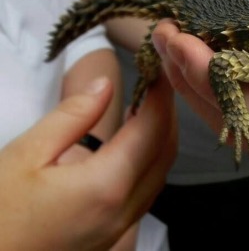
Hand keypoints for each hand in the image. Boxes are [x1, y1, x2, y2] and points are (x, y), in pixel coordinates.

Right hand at [0, 75, 176, 250]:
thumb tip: (106, 85)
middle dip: (167, 113)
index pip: (152, 130)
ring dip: (160, 137)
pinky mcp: (112, 236)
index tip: (158, 69)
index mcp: (107, 186)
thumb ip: (73, 116)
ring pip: (159, 173)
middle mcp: (125, 210)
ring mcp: (121, 228)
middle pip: (165, 152)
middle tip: (155, 83)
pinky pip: (146, 191)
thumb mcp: (27, 154)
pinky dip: (149, 160)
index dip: (160, 96)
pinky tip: (132, 145)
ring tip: (145, 106)